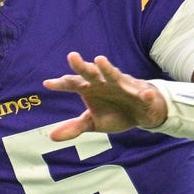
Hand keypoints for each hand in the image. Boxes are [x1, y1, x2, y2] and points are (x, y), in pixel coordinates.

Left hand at [43, 52, 166, 140]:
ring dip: (107, 68)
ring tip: (100, 60)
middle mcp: (105, 82)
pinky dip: (145, 95)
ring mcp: (124, 86)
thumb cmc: (114, 113)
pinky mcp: (142, 95)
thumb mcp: (92, 122)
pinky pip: (144, 95)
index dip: (61, 83)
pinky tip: (145, 94)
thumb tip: (51, 136)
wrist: (141, 112)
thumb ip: (74, 127)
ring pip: (114, 76)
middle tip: (71, 57)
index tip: (48, 84)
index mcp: (90, 88)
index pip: (73, 83)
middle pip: (91, 73)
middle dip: (82, 66)